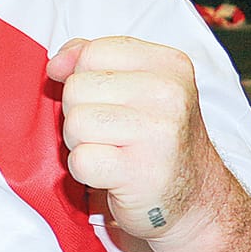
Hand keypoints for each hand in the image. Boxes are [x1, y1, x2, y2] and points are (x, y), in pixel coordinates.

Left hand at [46, 36, 216, 242]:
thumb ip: (93, 61)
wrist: (194, 200)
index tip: (108, 102)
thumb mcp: (136, 87)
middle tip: (113, 134)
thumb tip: (56, 62)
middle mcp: (170, 94)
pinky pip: (80, 160)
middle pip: (77, 87)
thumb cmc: (155, 141)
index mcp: (170, 65)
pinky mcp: (140, 171)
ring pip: (74, 122)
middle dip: (81, 113)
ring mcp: (159, 133)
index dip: (84, 78)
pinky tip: (113, 173)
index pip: (93, 52)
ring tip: (113, 152)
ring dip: (82, 143)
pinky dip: (86, 171)